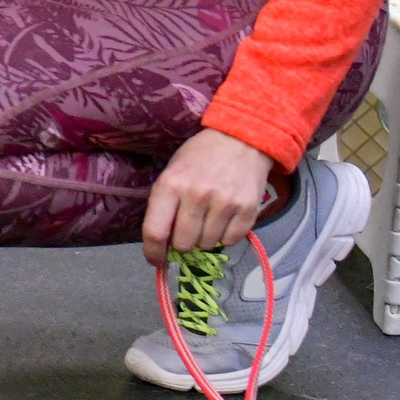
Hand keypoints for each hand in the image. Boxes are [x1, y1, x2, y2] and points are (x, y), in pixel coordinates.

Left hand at [142, 128, 276, 265]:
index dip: (153, 253)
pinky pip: (230, 241)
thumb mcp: (172, 172)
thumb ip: (164, 205)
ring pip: (207, 245)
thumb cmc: (199, 157)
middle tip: (186, 232)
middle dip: (181, 244)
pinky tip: (223, 218)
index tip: (155, 260)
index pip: (155, 232)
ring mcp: (224, 204)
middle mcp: (197, 196)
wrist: (240, 139)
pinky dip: (224, 236)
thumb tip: (161, 244)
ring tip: (207, 218)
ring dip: (204, 239)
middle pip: (183, 244)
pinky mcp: (247, 211)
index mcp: (171, 185)